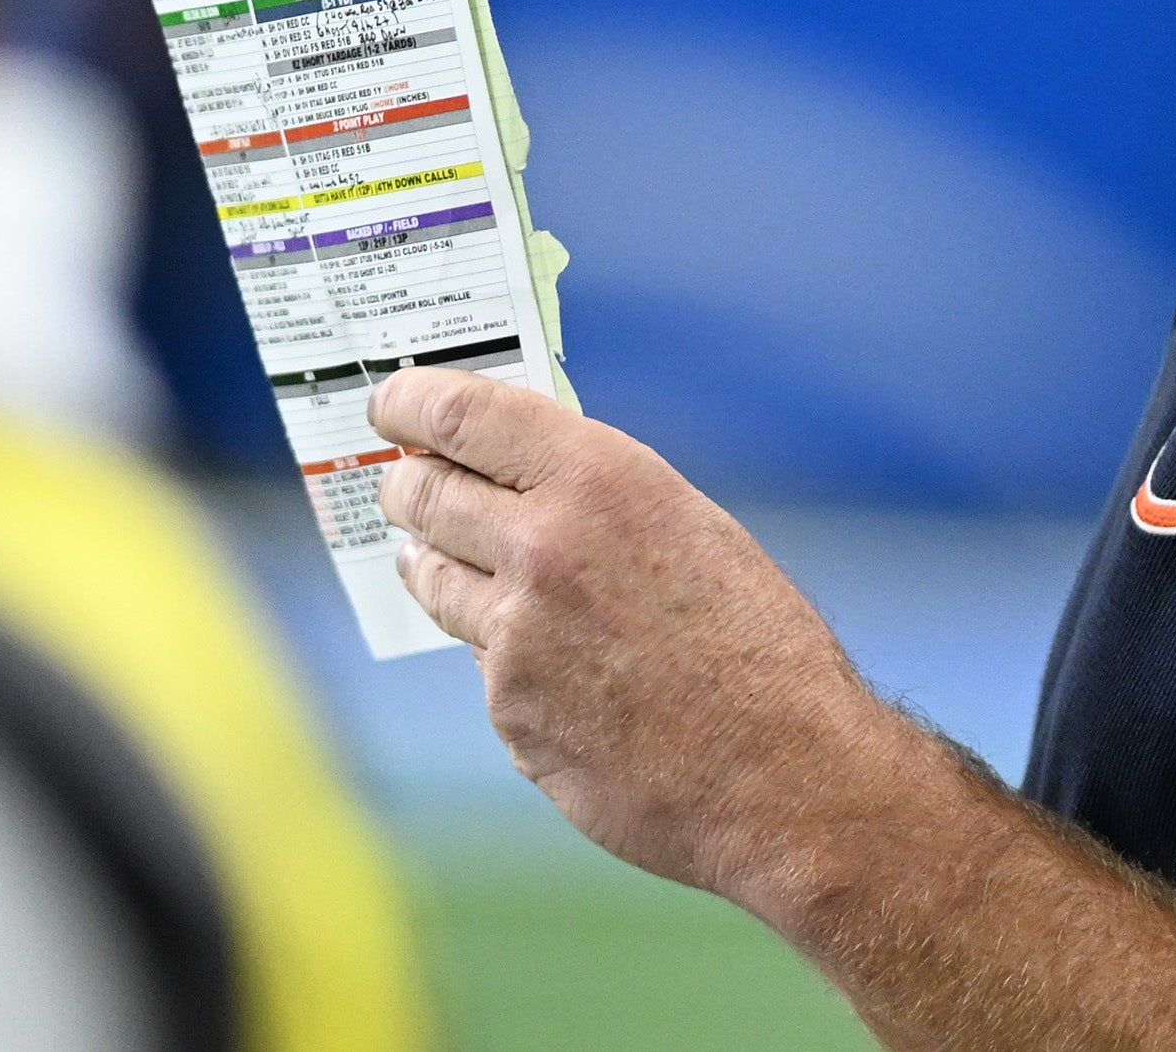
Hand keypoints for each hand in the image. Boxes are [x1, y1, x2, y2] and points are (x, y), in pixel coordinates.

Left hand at [368, 369, 931, 907]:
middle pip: (422, 495)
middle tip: (405, 484)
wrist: (784, 772)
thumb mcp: (688, 527)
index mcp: (599, 481)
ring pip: (434, 581)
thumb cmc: (758, 645)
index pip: (462, 415)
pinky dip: (503, 659)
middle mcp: (542, 548)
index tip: (391, 404)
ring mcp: (515, 638)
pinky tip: (559, 670)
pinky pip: (482, 664)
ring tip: (450, 565)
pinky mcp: (508, 713)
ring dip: (435, 567)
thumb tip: (519, 476)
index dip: (411, 402)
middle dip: (406, 486)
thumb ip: (597, 497)